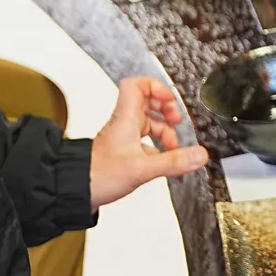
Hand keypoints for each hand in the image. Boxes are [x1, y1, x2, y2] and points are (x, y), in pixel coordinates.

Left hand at [89, 76, 208, 208]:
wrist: (77, 189)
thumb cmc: (99, 175)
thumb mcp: (142, 168)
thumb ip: (173, 162)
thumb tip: (199, 154)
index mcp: (126, 119)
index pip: (136, 85)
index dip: (156, 87)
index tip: (171, 100)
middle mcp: (124, 123)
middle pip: (147, 101)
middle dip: (165, 109)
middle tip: (176, 120)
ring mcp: (124, 136)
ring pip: (148, 122)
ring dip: (164, 130)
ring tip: (174, 147)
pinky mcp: (124, 150)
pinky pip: (145, 140)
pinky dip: (158, 146)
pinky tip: (164, 159)